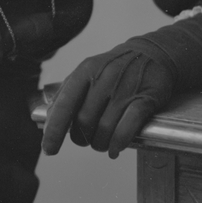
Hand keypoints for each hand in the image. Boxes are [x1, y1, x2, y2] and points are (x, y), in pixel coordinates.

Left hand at [40, 47, 173, 158]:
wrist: (152, 53)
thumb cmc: (115, 67)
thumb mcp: (88, 71)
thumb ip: (67, 93)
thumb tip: (49, 120)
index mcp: (86, 71)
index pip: (65, 105)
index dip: (54, 130)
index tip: (49, 149)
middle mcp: (104, 78)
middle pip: (85, 122)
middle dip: (82, 138)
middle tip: (86, 140)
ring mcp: (125, 89)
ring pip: (105, 129)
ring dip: (100, 144)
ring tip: (102, 143)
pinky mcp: (145, 99)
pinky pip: (127, 129)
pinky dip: (118, 143)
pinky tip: (115, 148)